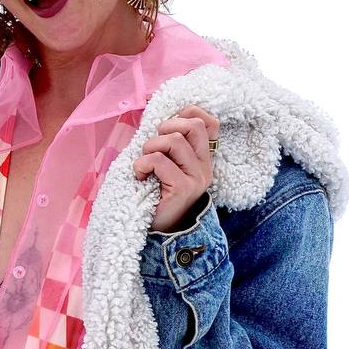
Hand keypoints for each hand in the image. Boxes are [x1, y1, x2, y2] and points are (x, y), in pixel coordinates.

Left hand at [133, 104, 219, 231]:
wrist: (161, 234)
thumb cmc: (158, 196)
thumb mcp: (167, 166)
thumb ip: (169, 146)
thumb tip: (159, 122)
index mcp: (202, 158)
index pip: (207, 122)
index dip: (187, 114)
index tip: (166, 129)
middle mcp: (204, 166)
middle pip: (193, 125)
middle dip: (166, 127)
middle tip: (153, 147)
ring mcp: (196, 178)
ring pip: (174, 140)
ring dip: (150, 147)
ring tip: (145, 164)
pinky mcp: (183, 188)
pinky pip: (159, 161)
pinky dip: (142, 164)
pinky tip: (140, 175)